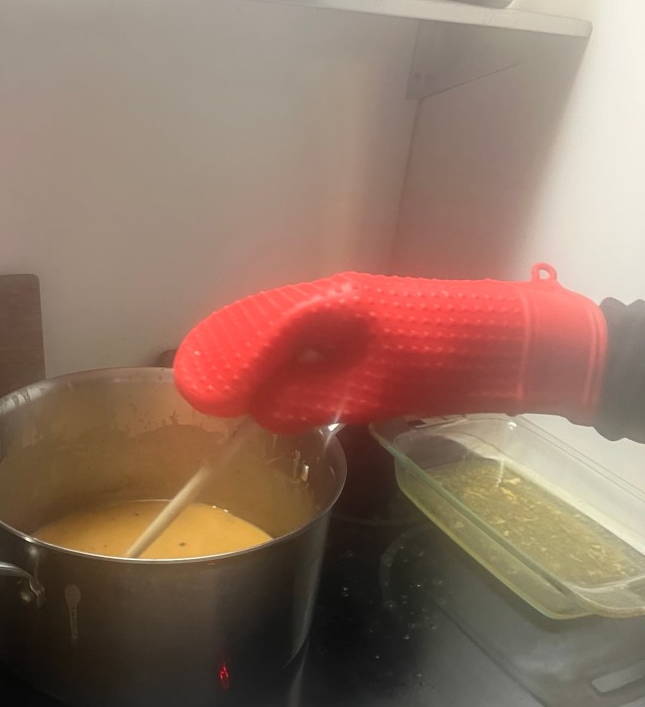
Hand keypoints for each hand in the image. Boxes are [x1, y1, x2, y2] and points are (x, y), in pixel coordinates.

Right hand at [174, 266, 606, 433]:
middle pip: (260, 317)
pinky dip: (278, 353)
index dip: (224, 362)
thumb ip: (308, 397)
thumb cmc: (443, 362)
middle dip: (225, 349)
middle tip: (194, 386)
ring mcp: (350, 306)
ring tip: (220, 384)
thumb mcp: (371, 390)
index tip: (198, 395)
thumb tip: (259, 408)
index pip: (257, 329)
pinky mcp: (365, 322)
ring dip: (248, 350)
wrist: (511, 341)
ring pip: (280, 322)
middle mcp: (332, 298)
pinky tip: (272, 378)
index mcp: (329, 307)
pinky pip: (305, 333)